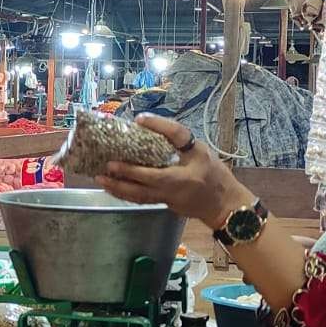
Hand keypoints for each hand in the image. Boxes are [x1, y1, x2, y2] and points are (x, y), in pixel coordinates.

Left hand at [97, 114, 250, 227]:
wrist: (224, 204)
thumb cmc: (213, 174)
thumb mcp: (200, 150)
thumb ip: (176, 136)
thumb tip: (144, 121)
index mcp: (181, 178)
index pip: (156, 169)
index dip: (138, 159)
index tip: (125, 143)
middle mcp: (171, 192)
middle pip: (141, 188)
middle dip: (122, 178)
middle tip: (104, 167)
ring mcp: (166, 201)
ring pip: (138, 198)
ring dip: (118, 189)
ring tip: (101, 179)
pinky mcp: (163, 205)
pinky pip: (141, 200)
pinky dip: (126, 194)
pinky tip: (114, 187)